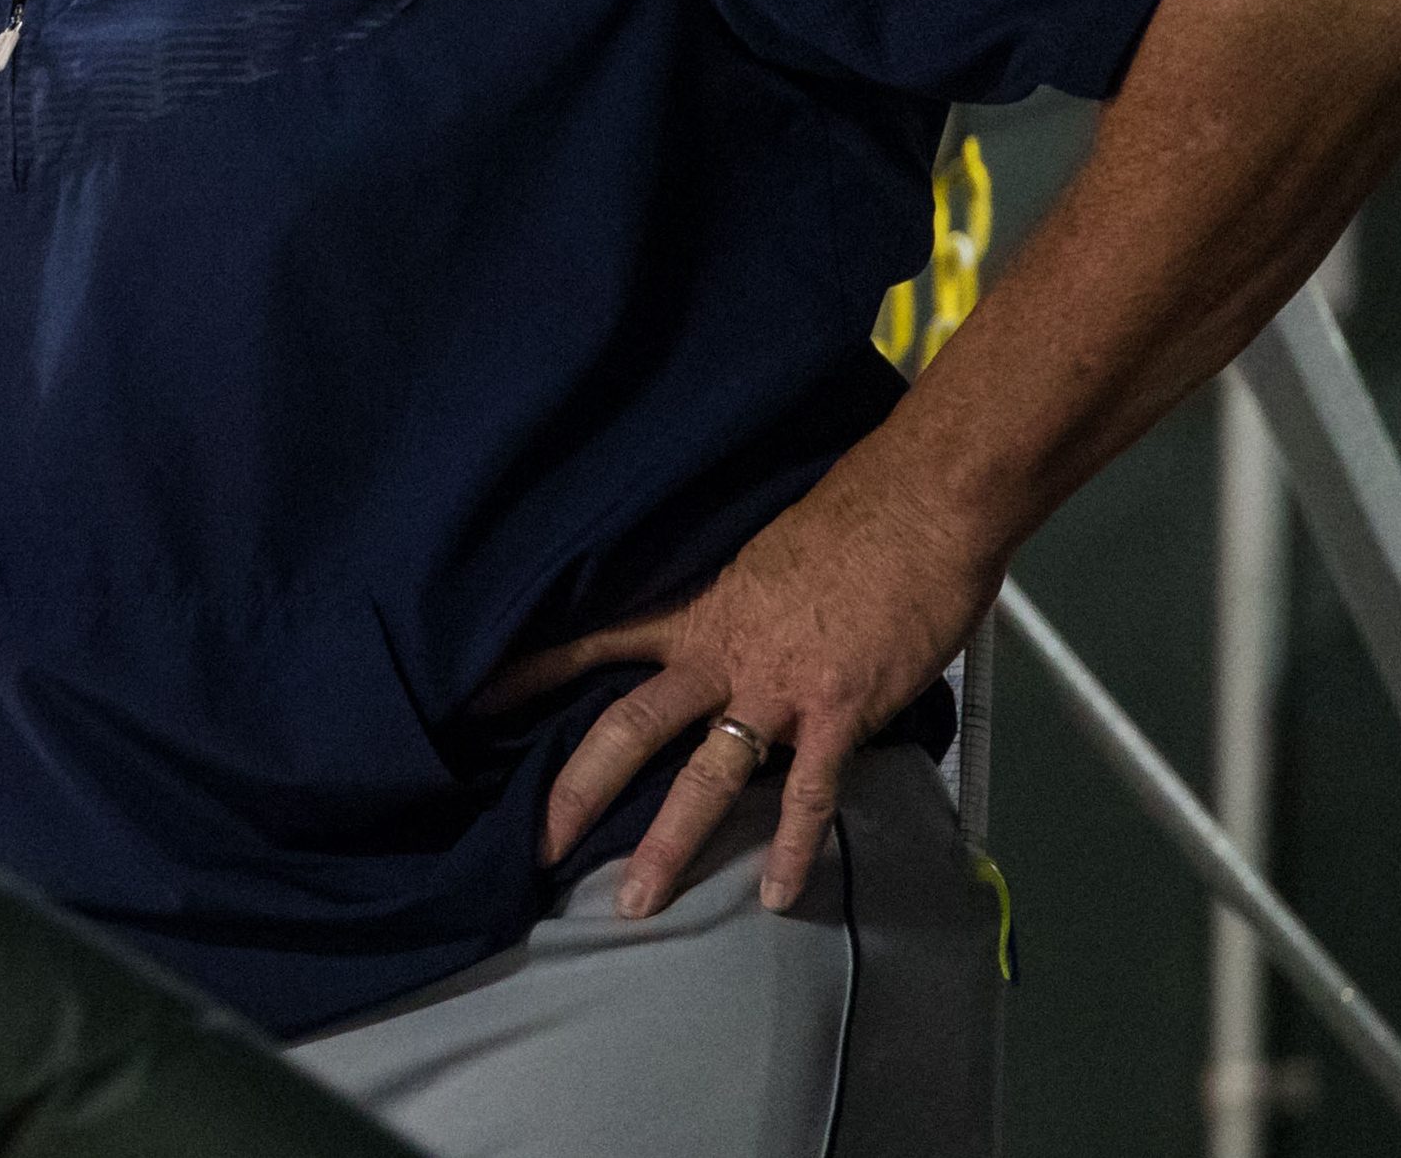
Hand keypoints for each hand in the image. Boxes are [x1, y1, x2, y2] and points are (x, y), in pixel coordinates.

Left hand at [473, 464, 992, 919]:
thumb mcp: (769, 549)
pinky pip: (809, 794)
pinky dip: (792, 848)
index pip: (599, 639)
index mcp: (703, 608)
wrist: (923, 499)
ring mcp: (780, 687)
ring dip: (669, 844)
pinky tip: (775, 893)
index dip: (536, 671)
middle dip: (580, 788)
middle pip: (631, 726)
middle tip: (538, 844)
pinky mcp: (841, 710)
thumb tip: (730, 622)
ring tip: (636, 902)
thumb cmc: (856, 510)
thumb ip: (740, 598)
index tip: (477, 703)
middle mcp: (726, 652)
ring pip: (705, 776)